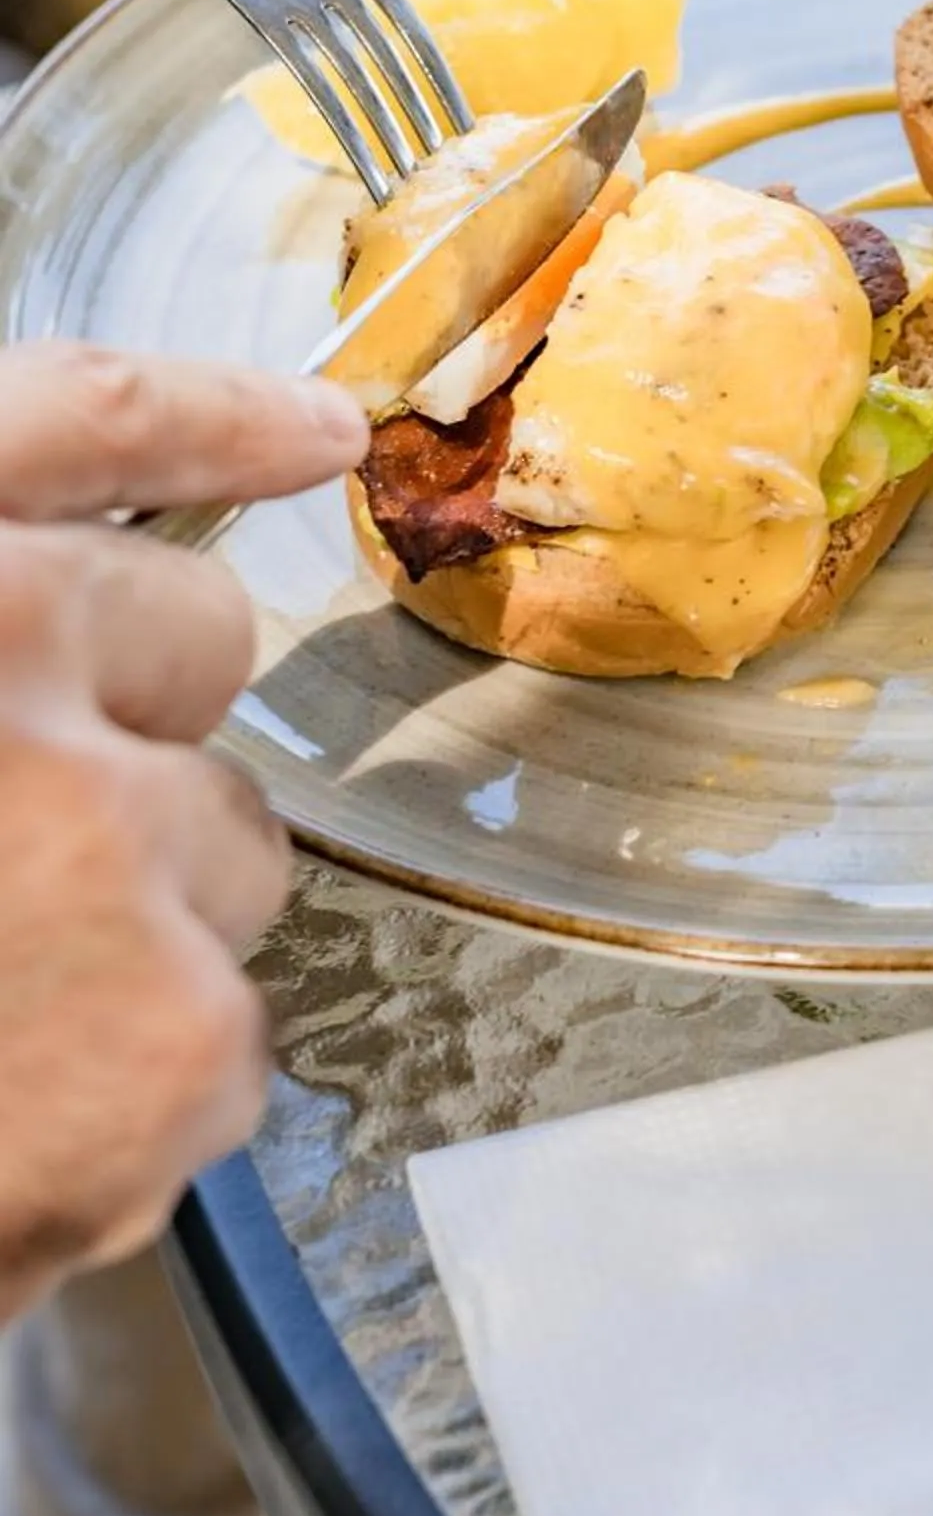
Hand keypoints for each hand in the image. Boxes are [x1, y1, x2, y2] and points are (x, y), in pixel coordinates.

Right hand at [0, 344, 365, 1325]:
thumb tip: (42, 602)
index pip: (89, 421)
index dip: (212, 418)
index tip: (307, 428)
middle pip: (198, 643)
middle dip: (128, 735)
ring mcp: (103, 841)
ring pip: (226, 850)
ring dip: (136, 921)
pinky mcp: (173, 1038)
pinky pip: (223, 1035)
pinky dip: (129, 1097)